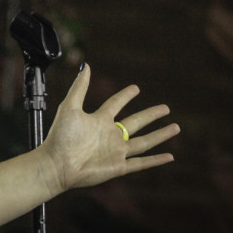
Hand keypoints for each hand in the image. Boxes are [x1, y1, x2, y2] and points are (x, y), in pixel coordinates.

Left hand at [41, 63, 179, 192]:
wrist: (56, 164)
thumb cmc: (60, 136)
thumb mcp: (70, 107)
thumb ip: (79, 87)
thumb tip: (86, 65)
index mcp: (99, 120)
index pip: (116, 104)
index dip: (125, 96)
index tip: (136, 88)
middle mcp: (110, 135)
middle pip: (136, 122)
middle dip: (151, 115)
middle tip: (166, 108)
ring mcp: (115, 152)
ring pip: (144, 142)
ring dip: (160, 135)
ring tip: (176, 127)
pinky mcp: (118, 167)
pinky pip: (141, 163)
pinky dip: (155, 160)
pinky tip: (170, 157)